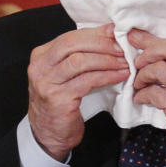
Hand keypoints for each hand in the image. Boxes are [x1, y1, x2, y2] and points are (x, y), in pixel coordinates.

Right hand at [27, 24, 129, 160]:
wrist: (48, 134)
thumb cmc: (61, 102)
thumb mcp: (65, 75)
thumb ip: (79, 56)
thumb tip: (108, 36)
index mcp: (42, 56)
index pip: (70, 37)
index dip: (95, 33)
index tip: (115, 32)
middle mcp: (40, 67)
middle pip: (73, 44)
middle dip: (101, 44)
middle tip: (122, 47)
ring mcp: (47, 83)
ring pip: (80, 61)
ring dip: (106, 60)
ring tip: (124, 62)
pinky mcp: (58, 99)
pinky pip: (87, 81)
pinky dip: (107, 76)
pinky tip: (120, 76)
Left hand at [128, 29, 165, 166]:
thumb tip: (165, 58)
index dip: (156, 43)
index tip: (139, 39)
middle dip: (148, 51)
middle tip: (138, 61)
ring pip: (158, 69)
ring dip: (142, 76)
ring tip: (139, 84)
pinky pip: (153, 94)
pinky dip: (142, 95)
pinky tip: (141, 99)